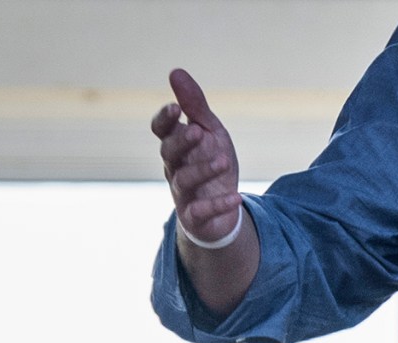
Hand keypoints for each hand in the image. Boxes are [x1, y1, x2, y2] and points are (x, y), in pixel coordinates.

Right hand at [152, 69, 241, 243]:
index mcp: (176, 144)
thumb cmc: (211, 162)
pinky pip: (202, 212)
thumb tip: (175, 71)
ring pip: (184, 180)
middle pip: (168, 153)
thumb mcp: (209, 131)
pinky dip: (218, 205)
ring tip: (224, 161)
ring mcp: (183, 192)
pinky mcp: (195, 216)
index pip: (161, 130)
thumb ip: (195, 105)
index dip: (165, 119)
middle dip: (181, 142)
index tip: (175, 108)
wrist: (221, 208)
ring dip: (203, 170)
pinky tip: (236, 197)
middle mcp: (175, 167)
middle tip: (197, 132)